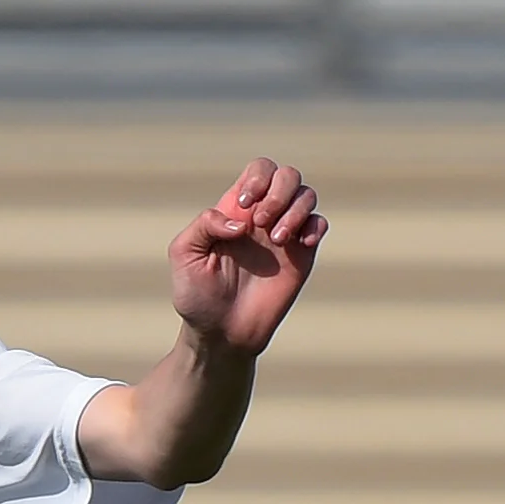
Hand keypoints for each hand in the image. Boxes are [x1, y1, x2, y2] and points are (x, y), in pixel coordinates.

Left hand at [167, 159, 325, 357]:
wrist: (221, 333)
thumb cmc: (197, 296)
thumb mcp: (185, 255)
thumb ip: (203, 225)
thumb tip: (240, 222)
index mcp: (235, 210)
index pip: (259, 170)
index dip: (258, 178)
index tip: (244, 206)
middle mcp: (262, 217)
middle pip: (287, 175)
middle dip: (279, 192)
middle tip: (260, 224)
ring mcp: (283, 234)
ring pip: (306, 195)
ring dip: (295, 210)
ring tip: (276, 240)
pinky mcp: (301, 255)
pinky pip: (319, 224)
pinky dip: (315, 227)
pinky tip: (300, 245)